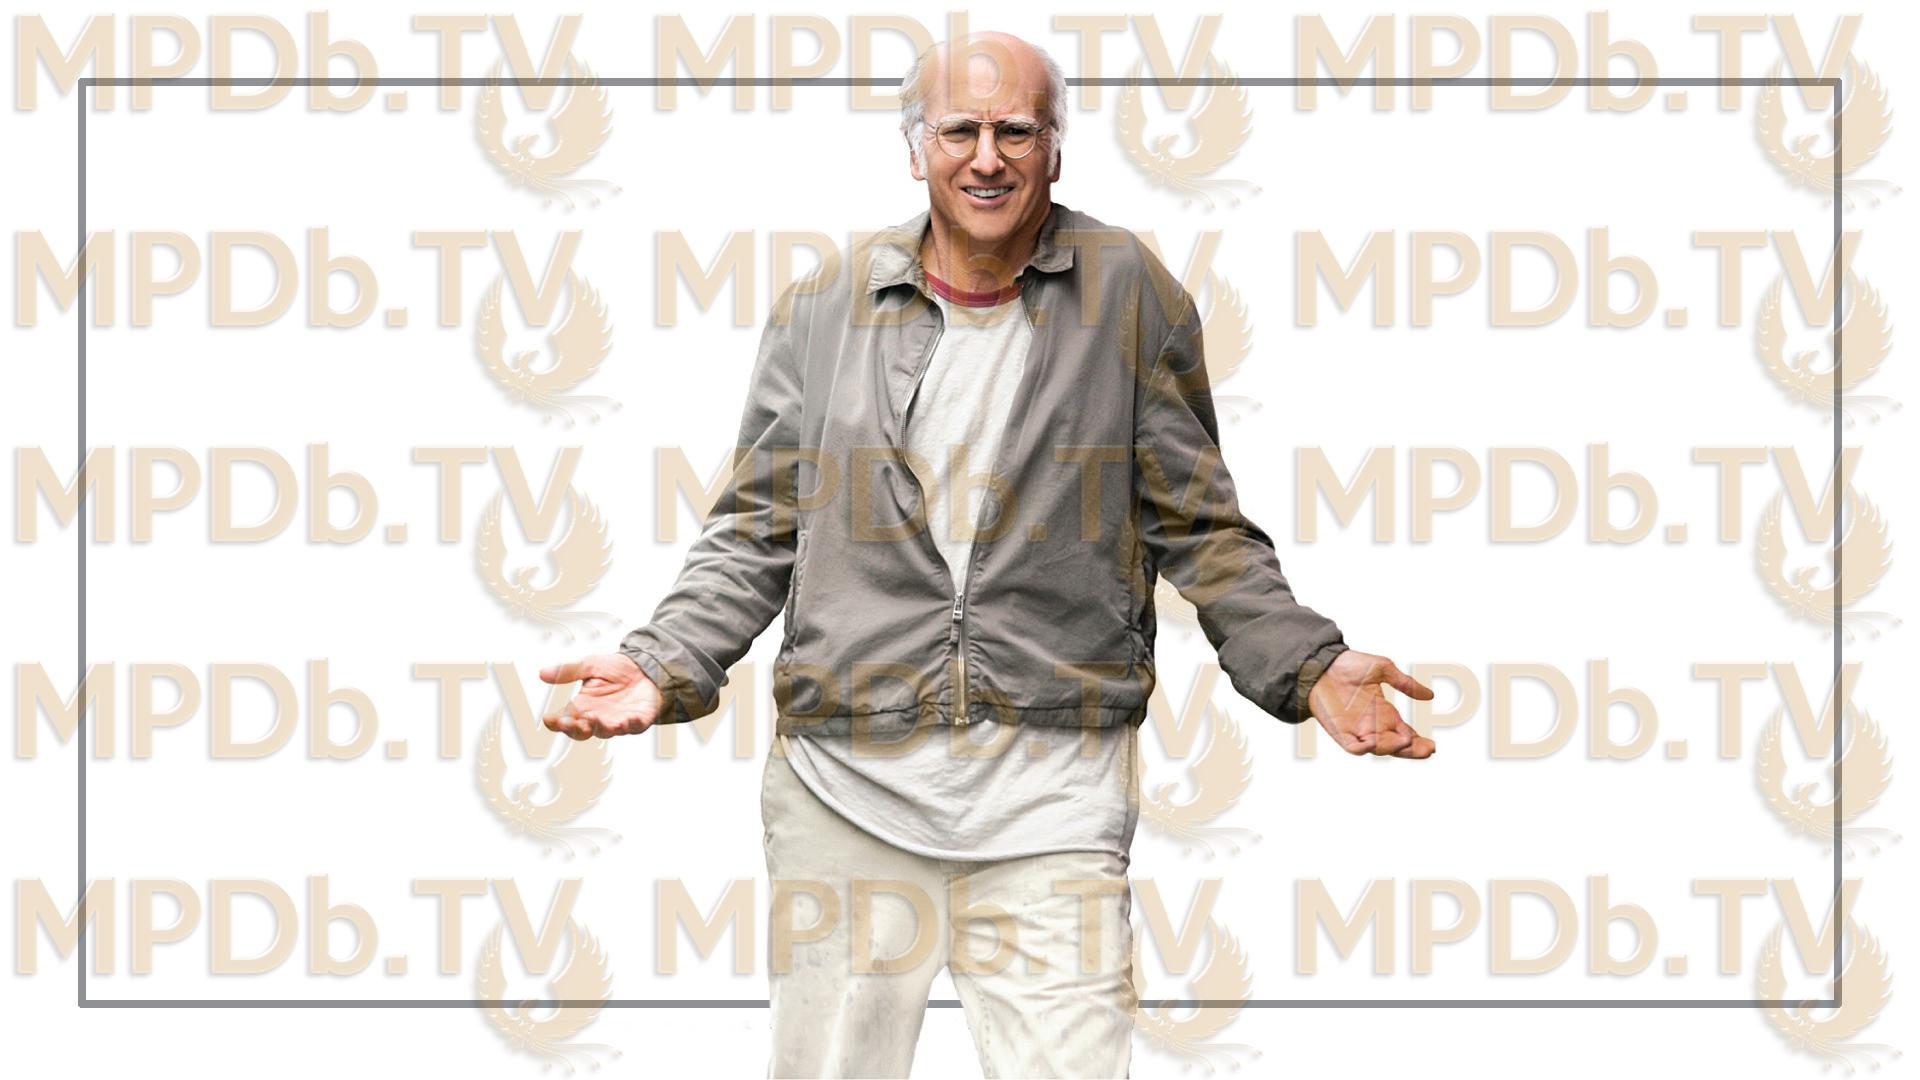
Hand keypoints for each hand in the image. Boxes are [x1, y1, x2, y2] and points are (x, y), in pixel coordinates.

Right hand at [539, 653, 662, 739]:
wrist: (646, 668)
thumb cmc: (616, 670)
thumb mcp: (590, 665)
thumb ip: (569, 671)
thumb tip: (542, 673)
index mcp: (582, 707)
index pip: (564, 719)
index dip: (556, 722)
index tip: (549, 719)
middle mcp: (597, 718)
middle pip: (581, 731)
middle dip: (575, 728)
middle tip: (569, 722)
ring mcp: (617, 722)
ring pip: (605, 731)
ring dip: (599, 727)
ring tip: (594, 719)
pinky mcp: (638, 721)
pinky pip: (633, 726)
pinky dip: (629, 725)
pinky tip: (625, 721)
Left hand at [1308, 649, 1435, 758]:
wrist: (1322, 663)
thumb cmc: (1349, 665)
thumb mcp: (1383, 670)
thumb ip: (1405, 683)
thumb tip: (1430, 695)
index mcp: (1385, 713)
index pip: (1406, 734)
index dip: (1419, 742)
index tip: (1432, 746)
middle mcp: (1373, 725)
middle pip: (1396, 746)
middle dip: (1412, 751)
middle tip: (1427, 750)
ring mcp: (1356, 730)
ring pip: (1379, 749)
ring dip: (1392, 748)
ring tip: (1405, 741)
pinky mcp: (1339, 731)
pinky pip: (1353, 747)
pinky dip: (1363, 749)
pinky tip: (1373, 744)